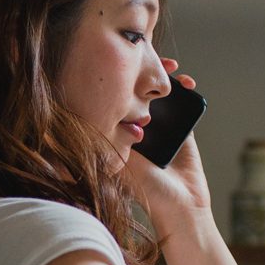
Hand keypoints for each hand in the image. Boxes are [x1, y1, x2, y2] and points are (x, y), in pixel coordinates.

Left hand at [118, 59, 210, 232]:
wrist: (179, 206)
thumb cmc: (146, 189)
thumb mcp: (121, 160)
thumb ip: (109, 139)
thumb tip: (76, 118)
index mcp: (120, 133)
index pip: (116, 101)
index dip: (119, 82)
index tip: (121, 63)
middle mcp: (138, 128)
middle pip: (139, 93)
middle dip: (144, 74)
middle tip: (148, 57)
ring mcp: (161, 128)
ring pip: (162, 96)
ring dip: (166, 80)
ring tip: (170, 67)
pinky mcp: (183, 130)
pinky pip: (185, 105)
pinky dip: (186, 91)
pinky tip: (187, 83)